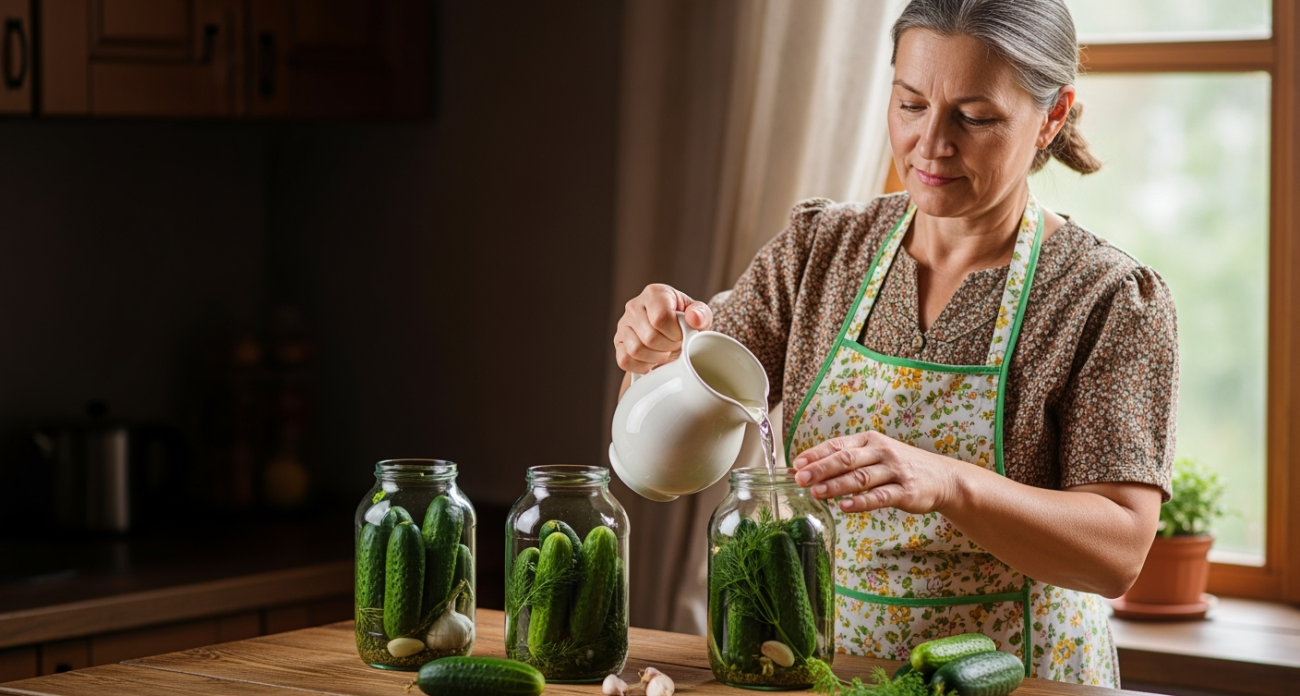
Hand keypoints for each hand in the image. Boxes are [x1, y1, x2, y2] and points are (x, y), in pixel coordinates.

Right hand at [614, 284, 712, 373]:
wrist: (669, 332)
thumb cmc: (684, 321)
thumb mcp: (699, 315)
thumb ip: (701, 315)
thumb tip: (694, 319)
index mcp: (655, 293)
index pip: (661, 318)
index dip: (675, 334)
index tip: (682, 335)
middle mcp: (634, 306)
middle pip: (649, 337)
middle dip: (668, 347)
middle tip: (675, 345)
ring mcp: (623, 324)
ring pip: (635, 350)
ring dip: (655, 357)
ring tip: (665, 352)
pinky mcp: (618, 342)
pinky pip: (625, 360)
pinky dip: (641, 366)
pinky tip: (652, 360)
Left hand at [791, 431, 958, 513]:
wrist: (942, 477)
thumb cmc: (900, 466)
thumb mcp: (876, 453)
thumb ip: (848, 459)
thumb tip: (810, 467)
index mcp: (870, 440)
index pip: (837, 445)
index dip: (815, 454)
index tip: (796, 464)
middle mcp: (881, 451)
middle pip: (846, 459)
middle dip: (821, 469)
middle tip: (800, 479)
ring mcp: (895, 471)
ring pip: (860, 478)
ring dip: (836, 485)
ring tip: (817, 492)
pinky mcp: (906, 491)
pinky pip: (880, 496)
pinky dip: (861, 502)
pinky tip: (845, 506)